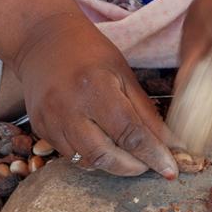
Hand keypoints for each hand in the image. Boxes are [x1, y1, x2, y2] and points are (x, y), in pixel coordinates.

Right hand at [16, 15, 177, 177]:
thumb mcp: (125, 75)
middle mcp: (69, 108)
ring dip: (113, 165)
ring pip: (87, 162)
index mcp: (96, 88)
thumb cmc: (90, 53)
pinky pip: (71, 156)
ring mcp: (50, 121)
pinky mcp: (40, 129)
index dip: (153, 156)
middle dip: (132, 168)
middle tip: (148, 164)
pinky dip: (92, 157)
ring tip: (126, 155)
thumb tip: (170, 144)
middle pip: (105, 156)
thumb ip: (146, 113)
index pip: (130, 134)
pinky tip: (102, 145)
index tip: (170, 170)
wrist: (41, 40)